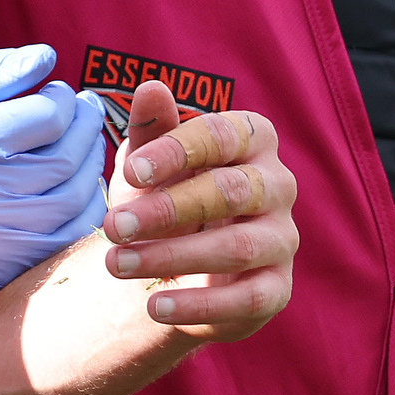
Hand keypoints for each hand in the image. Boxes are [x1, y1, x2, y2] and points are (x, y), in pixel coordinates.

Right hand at [0, 44, 108, 307]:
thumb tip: (48, 58)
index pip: (46, 116)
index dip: (63, 100)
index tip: (59, 93)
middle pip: (67, 157)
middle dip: (87, 127)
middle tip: (86, 111)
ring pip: (74, 199)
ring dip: (92, 166)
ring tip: (87, 144)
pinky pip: (63, 238)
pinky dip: (81, 208)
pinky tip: (75, 185)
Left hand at [98, 81, 297, 338]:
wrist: (170, 262)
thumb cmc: (162, 194)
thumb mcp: (148, 163)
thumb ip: (151, 130)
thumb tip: (152, 87)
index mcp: (251, 140)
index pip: (220, 136)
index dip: (175, 151)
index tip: (130, 171)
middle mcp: (277, 185)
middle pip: (230, 191)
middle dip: (166, 210)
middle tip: (111, 227)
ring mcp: (282, 238)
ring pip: (238, 246)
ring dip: (172, 257)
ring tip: (118, 264)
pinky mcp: (277, 288)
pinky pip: (248, 298)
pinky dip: (199, 305)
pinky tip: (153, 307)